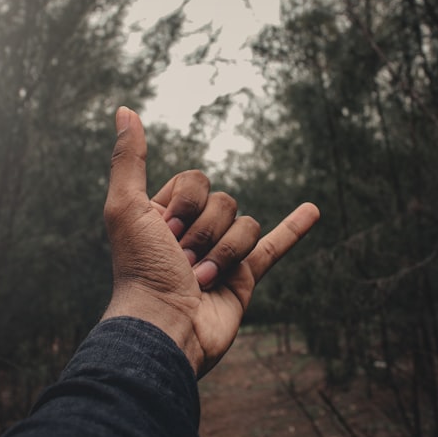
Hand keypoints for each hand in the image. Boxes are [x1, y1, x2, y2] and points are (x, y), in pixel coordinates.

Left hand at [102, 107, 319, 376]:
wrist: (166, 326)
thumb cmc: (141, 271)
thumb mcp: (126, 207)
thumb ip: (128, 160)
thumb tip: (125, 110)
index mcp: (163, 215)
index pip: (195, 181)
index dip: (184, 203)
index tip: (163, 232)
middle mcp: (191, 232)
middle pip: (222, 201)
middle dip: (204, 230)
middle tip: (181, 261)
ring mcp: (220, 253)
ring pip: (245, 223)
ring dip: (224, 252)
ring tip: (200, 280)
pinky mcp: (245, 276)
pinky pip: (274, 245)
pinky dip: (294, 228)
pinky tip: (312, 210)